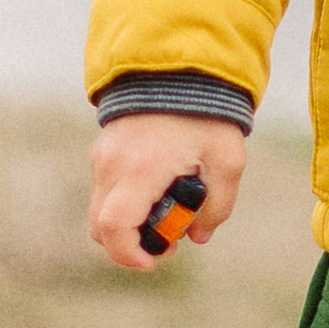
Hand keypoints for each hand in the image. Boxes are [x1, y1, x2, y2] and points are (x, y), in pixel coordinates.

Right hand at [86, 115, 250, 271]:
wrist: (180, 67)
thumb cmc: (207, 114)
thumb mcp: (228, 161)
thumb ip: (217, 206)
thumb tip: (197, 236)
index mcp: (141, 169)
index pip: (113, 227)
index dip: (128, 255)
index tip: (153, 260)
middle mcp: (112, 165)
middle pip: (100, 227)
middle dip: (130, 244)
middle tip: (169, 237)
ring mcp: (102, 156)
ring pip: (100, 210)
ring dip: (129, 222)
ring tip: (168, 207)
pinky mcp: (101, 149)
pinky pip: (105, 189)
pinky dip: (125, 201)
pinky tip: (158, 185)